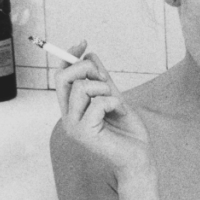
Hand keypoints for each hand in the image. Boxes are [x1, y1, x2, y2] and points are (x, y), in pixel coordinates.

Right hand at [53, 41, 152, 174]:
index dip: (69, 56)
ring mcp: (73, 126)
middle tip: (105, 79)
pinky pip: (97, 102)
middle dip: (86, 69)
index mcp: (72, 109)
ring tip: (117, 103)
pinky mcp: (84, 133)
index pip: (61, 77)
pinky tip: (120, 112)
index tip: (83, 42)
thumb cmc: (127, 132)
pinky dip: (114, 102)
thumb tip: (89, 54)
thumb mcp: (114, 97)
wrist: (139, 156)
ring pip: (82, 87)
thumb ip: (101, 79)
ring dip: (105, 89)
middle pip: (63, 77)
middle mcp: (68, 117)